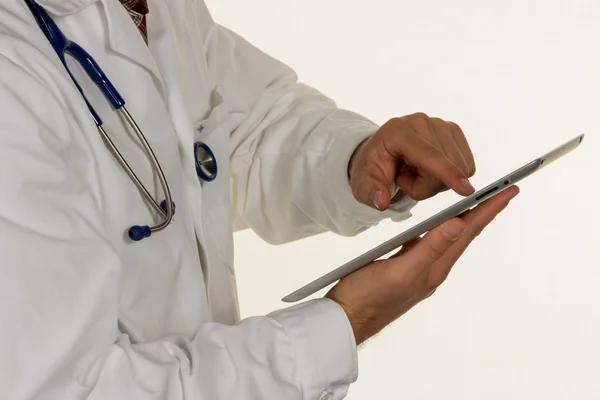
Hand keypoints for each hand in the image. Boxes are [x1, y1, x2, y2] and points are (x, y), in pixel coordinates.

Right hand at [326, 185, 518, 344]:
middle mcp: (432, 269)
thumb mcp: (400, 272)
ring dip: (465, 220)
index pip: (467, 232)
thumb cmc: (368, 298)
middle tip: (503, 193)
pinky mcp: (405, 269)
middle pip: (464, 234)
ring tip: (478, 205)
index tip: (509, 191)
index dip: (488, 210)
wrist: (347, 319)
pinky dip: (440, 229)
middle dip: (484, 212)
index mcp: (434, 268)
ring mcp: (419, 270)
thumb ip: (428, 249)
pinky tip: (437, 225)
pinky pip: (430, 244)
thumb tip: (458, 224)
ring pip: (448, 239)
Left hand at [349, 113, 476, 209]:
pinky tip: (429, 168)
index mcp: (398, 132)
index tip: (467, 191)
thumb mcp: (363, 184)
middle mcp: (421, 122)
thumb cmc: (373, 168)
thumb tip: (382, 201)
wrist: (380, 153)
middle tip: (405, 180)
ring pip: (460, 168)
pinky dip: (450, 174)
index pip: (428, 155)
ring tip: (416, 173)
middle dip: (428, 186)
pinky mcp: (454, 131)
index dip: (448, 173)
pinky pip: (466, 165)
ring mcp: (441, 124)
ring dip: (438, 181)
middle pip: (445, 168)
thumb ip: (371, 192)